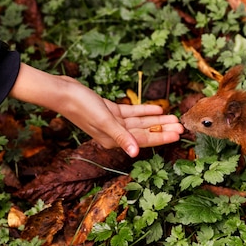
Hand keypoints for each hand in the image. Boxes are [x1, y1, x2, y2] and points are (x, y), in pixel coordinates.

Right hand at [9, 64, 183, 155]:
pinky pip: (132, 112)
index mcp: (113, 140)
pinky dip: (144, 110)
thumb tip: (135, 153)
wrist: (63, 92)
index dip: (161, 137)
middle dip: (163, 129)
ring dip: (156, 119)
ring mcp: (112, 122)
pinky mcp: (110, 110)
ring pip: (140, 122)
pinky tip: (157, 107)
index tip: (178, 135)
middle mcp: (114, 133)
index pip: (143, 140)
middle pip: (144, 132)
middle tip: (182, 126)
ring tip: (174, 117)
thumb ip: (121, 137)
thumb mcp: (104, 120)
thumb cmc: (81, 106)